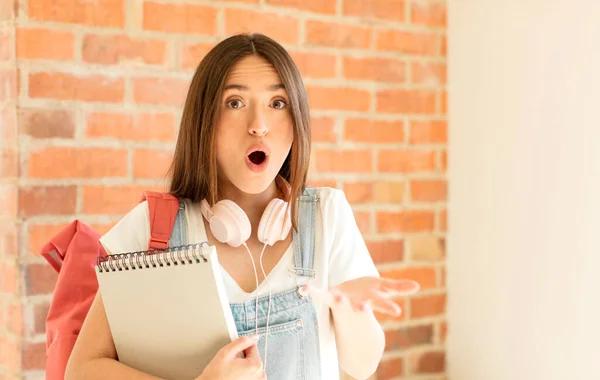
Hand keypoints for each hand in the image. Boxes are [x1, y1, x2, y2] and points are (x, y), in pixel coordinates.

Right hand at [195, 335, 265, 379]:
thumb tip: (254, 337)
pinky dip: (245, 373)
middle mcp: (260, 375)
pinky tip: (234, 376)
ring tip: (231, 371)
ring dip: (244, 365)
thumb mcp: (226, 353)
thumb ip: (241, 342)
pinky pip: (252, 374)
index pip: (252, 346)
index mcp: (256, 365)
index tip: (232, 356)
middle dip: (242, 357)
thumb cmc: (215, 376)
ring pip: (252, 365)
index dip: (240, 348)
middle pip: (253, 356)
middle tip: (230, 364)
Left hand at [301, 276, 419, 316]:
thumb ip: (399, 287)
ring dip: (338, 301)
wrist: (351, 309)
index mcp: (372, 301)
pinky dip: (313, 292)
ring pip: (341, 302)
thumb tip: (418, 286)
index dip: (388, 307)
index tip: (396, 311)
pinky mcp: (332, 298)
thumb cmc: (369, 295)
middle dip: (362, 308)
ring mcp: (344, 302)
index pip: (382, 304)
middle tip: (364, 309)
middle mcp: (357, 304)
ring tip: (338, 299)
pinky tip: (304, 289)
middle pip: (361, 307)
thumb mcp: (383, 290)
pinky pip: (321, 295)